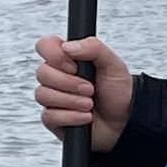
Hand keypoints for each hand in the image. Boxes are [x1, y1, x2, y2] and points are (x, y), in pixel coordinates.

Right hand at [35, 33, 134, 154]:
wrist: (125, 120)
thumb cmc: (117, 91)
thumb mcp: (113, 65)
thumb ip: (94, 48)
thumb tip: (67, 46)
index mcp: (66, 59)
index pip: (44, 46)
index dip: (55, 55)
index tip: (75, 66)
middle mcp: (55, 77)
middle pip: (42, 73)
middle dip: (69, 83)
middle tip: (90, 89)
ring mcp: (52, 98)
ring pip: (43, 95)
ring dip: (71, 100)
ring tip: (90, 104)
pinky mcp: (53, 120)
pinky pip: (49, 116)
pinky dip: (71, 116)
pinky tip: (86, 117)